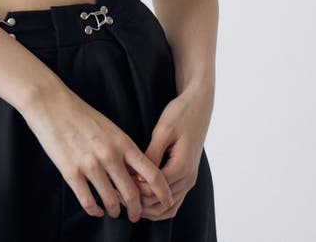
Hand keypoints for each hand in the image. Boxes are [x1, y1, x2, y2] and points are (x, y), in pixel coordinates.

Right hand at [20, 83, 174, 222]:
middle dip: (137, 210)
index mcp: (123, 142)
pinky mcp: (71, 172)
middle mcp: (110, 155)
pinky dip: (95, 210)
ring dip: (115, 211)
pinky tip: (96, 209)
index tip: (167, 201)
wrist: (52, 105)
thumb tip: (136, 175)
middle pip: (133, 193)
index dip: (162, 191)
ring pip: (111, 201)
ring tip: (114, 212)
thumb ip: (124, 150)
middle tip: (136, 216)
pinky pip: (88, 202)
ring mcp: (90, 165)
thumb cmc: (82, 115)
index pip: (151, 172)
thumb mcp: (110, 128)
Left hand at [126, 84, 212, 221]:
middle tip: (116, 191)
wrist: (199, 106)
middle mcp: (189, 178)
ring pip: (167, 208)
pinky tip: (141, 197)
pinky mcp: (187, 177)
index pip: (155, 190)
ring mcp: (190, 180)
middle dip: (138, 200)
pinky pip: (173, 201)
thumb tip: (137, 176)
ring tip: (126, 195)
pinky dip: (158, 205)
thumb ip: (151, 155)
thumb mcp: (163, 131)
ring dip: (147, 206)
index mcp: (182, 167)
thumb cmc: (180, 114)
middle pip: (160, 203)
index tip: (117, 182)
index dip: (134, 189)